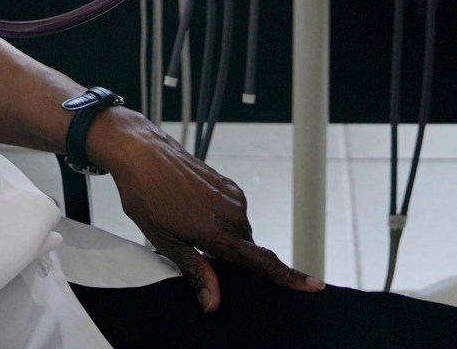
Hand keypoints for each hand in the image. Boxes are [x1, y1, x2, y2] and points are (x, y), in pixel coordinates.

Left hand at [89, 110, 321, 309]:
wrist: (143, 154)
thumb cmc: (147, 197)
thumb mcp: (166, 242)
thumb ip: (196, 272)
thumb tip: (213, 302)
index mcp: (218, 232)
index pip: (262, 262)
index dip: (289, 277)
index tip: (313, 285)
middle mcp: (232, 214)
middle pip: (248, 251)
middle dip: (232, 261)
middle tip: (198, 255)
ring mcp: (233, 197)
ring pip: (240, 233)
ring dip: (225, 239)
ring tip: (188, 227)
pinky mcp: (230, 185)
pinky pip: (234, 214)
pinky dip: (222, 221)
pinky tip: (194, 212)